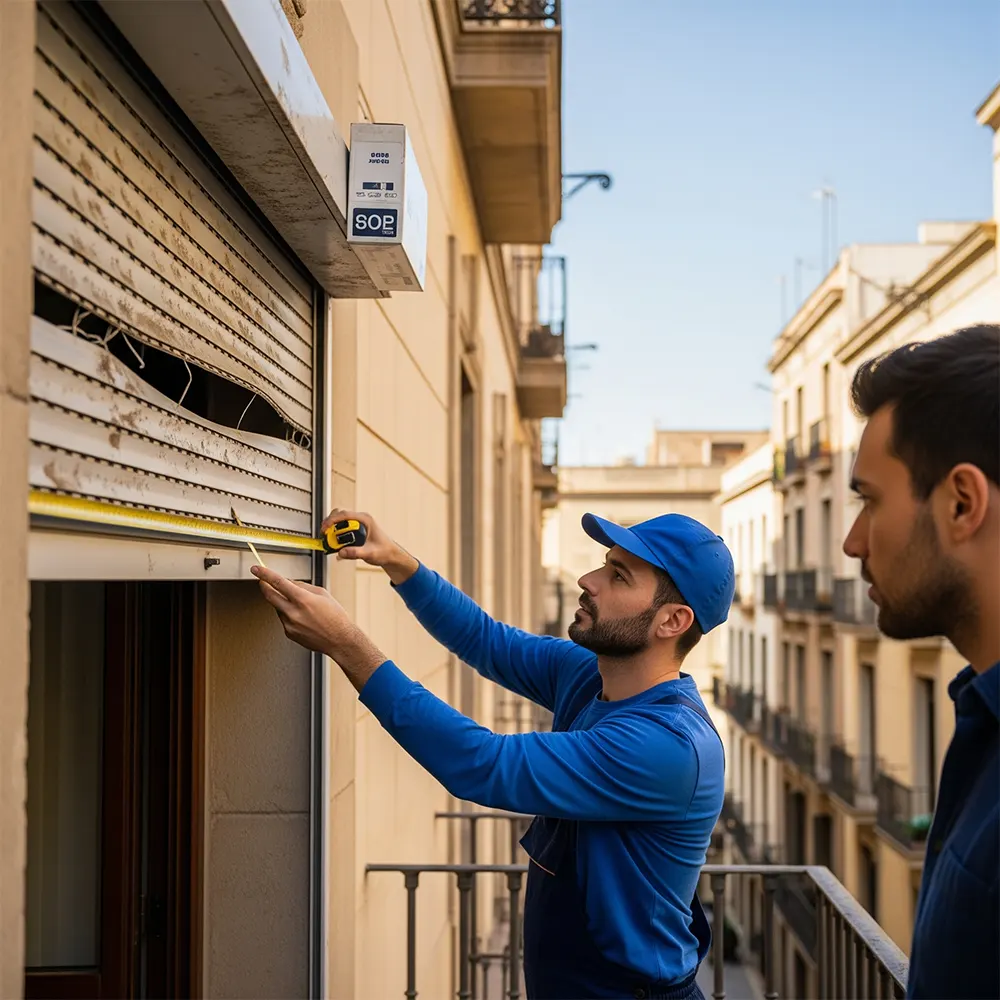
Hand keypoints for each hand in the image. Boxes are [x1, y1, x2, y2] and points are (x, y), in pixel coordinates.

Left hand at [251, 565, 387, 690]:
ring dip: (282, 602)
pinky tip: (303, 617)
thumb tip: (288, 582)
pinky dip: (288, 614)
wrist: (339, 639)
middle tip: (262, 581)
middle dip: (264, 586)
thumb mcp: (322, 594)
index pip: (278, 582)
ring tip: (301, 606)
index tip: (256, 569)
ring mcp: (289, 624)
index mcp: (302, 599)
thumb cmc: (335, 617)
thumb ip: (302, 586)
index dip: (264, 574)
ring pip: (277, 607)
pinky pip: (283, 618)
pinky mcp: (288, 633)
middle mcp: (293, 612)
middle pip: (269, 595)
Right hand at [321, 509, 418, 584]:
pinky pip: (343, 527)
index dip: (332, 520)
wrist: (391, 555)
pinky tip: (334, 543)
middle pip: (340, 514)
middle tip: (323, 533)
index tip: (325, 528)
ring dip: (332, 527)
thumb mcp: (369, 553)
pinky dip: (336, 533)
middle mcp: (361, 519)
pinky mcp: (356, 530)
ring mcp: (359, 524)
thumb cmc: (384, 551)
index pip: (345, 514)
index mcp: (365, 520)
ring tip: (327, 538)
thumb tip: (340, 552)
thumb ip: (355, 553)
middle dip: (329, 522)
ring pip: (340, 520)